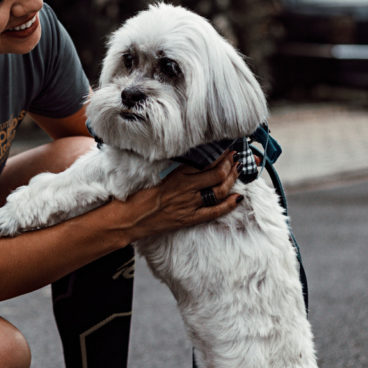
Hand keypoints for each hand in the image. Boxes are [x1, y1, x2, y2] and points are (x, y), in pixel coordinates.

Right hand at [125, 151, 240, 240]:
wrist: (128, 219)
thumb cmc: (137, 197)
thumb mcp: (156, 176)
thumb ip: (175, 169)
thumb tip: (193, 161)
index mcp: (176, 175)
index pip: (204, 162)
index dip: (220, 155)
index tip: (227, 148)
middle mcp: (185, 188)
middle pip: (216, 174)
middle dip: (231, 164)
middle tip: (237, 156)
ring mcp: (189, 204)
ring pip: (218, 190)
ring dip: (232, 179)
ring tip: (238, 170)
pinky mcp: (189, 219)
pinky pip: (214, 211)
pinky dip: (229, 204)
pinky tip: (238, 197)